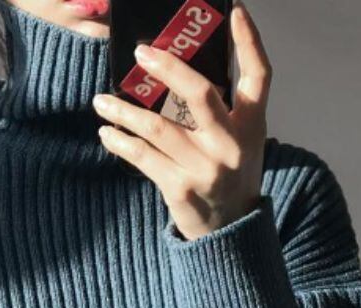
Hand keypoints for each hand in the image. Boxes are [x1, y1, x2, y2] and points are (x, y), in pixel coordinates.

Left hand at [92, 2, 270, 240]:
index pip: (258, 76)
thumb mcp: (241, 142)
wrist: (229, 232)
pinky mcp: (181, 188)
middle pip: (200, 94)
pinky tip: (107, 133)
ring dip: (124, 111)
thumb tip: (179, 70)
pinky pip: (143, 157)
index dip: (250, 41)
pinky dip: (120, 143)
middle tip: (139, 53)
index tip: (236, 9)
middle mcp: (231, 145)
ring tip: (101, 102)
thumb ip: (224, 110)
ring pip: (158, 127)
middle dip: (167, 68)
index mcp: (252, 126)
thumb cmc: (230, 177)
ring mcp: (206, 168)